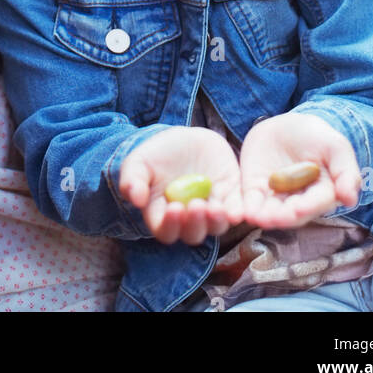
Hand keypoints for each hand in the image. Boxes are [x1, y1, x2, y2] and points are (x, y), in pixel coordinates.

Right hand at [119, 126, 243, 244]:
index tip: (173, 208)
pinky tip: (237, 210)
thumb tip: (135, 199)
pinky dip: (239, 212)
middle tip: (196, 206)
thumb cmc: (157, 154)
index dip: (170, 225)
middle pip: (194, 233)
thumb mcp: (139, 162)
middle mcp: (189, 218)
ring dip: (216, 220)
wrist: (184, 138)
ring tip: (215, 207)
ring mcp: (211, 208)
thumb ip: (132, 179)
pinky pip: (238, 209)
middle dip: (195, 223)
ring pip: (216, 226)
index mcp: (164, 215)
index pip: (166, 231)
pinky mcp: (231, 196)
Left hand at [239, 111, 362, 229]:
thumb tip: (350, 199)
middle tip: (271, 218)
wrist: (288, 125)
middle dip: (281, 217)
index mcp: (322, 193)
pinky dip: (245, 208)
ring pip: (270, 212)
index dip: (308, 206)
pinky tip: (240, 211)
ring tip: (255, 216)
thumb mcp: (335, 147)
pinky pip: (250, 201)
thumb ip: (345, 171)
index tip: (298, 209)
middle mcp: (299, 201)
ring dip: (263, 217)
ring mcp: (276, 197)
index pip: (316, 202)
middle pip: (291, 213)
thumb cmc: (317, 137)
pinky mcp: (255, 190)